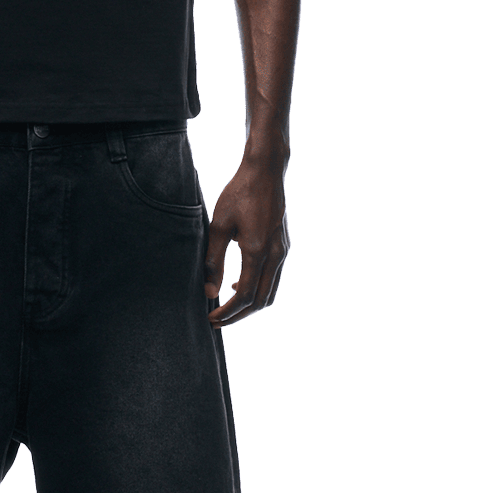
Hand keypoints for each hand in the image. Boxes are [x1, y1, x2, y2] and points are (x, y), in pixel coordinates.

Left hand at [205, 154, 289, 327]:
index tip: (211, 318)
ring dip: (250, 305)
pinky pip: (273, 278)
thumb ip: (213, 260)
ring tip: (227, 308)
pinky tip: (239, 285)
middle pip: (261, 301)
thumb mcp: (218, 226)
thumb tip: (209, 292)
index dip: (228, 312)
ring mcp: (283, 251)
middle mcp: (275, 255)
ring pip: (270, 292)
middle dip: (239, 315)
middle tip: (216, 321)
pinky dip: (258, 289)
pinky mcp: (283, 247)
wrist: (265, 171)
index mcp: (257, 251)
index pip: (245, 296)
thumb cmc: (239, 194)